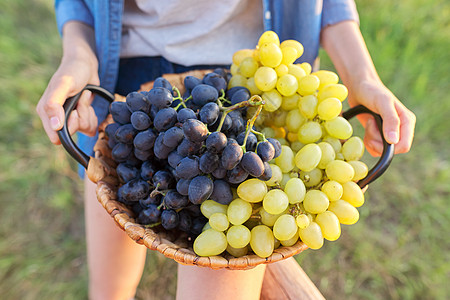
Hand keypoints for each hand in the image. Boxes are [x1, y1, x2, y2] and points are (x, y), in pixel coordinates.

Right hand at [36, 21, 98, 144]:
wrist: (85, 65)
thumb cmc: (72, 71)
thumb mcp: (63, 84)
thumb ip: (54, 104)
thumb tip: (55, 126)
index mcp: (45, 112)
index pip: (57, 136)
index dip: (70, 125)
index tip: (75, 111)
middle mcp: (56, 118)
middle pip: (74, 131)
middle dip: (82, 115)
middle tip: (81, 99)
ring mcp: (69, 118)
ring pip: (84, 129)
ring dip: (89, 112)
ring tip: (85, 97)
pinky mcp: (80, 117)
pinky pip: (91, 127)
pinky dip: (93, 115)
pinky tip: (88, 103)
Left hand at [347, 78, 415, 156]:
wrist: (359, 88)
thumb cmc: (372, 92)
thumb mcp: (382, 103)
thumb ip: (390, 120)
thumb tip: (394, 141)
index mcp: (407, 122)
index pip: (404, 146)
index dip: (389, 147)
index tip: (375, 135)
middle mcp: (401, 129)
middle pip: (391, 150)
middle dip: (377, 142)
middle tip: (370, 124)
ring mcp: (391, 133)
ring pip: (381, 150)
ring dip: (371, 139)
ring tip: (369, 122)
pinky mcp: (380, 135)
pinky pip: (375, 147)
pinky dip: (368, 140)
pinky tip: (367, 126)